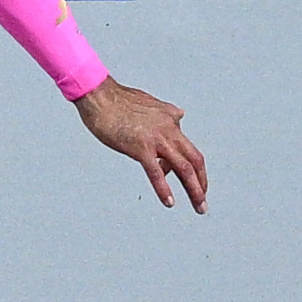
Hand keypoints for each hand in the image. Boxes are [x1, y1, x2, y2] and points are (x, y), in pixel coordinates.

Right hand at [75, 78, 209, 213]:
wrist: (98, 95)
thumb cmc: (116, 98)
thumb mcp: (150, 102)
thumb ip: (166, 112)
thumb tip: (179, 114)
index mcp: (171, 118)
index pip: (188, 147)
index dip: (191, 166)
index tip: (188, 180)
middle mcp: (169, 129)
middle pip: (194, 160)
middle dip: (202, 183)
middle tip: (203, 200)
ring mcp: (156, 139)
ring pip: (183, 168)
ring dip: (194, 190)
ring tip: (199, 207)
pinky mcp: (140, 148)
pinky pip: (156, 173)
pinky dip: (164, 190)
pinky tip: (169, 202)